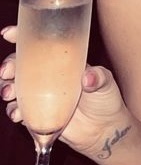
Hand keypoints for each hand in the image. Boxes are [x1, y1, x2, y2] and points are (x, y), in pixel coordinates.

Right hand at [1, 25, 128, 155]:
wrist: (103, 130)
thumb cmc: (106, 100)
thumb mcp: (106, 83)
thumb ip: (98, 78)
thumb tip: (88, 78)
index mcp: (62, 61)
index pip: (39, 44)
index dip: (21, 36)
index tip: (9, 34)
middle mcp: (47, 76)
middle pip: (20, 64)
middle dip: (8, 65)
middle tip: (7, 72)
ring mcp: (40, 95)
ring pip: (13, 86)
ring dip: (6, 88)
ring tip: (9, 94)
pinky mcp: (36, 114)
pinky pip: (18, 110)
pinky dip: (13, 111)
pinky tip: (17, 114)